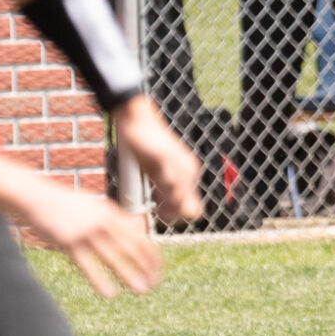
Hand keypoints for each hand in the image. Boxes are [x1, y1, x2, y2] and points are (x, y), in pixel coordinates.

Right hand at [19, 186, 163, 298]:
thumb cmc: (66, 204)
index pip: (139, 236)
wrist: (36, 196)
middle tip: (154, 285)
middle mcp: (103, 220)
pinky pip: (88, 264)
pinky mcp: (69, 241)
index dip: (151, 255)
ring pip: (114, 256)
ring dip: (129, 275)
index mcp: (111, 212)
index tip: (158, 271)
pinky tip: (109, 294)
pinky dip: (100, 280)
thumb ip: (112, 218)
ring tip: (141, 291)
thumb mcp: (94, 206)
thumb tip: (133, 229)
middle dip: (145, 267)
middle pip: (131, 247)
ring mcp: (86, 230)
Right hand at [112, 99, 202, 224]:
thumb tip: (162, 208)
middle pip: (192, 211)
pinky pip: (171, 184)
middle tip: (157, 211)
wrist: (138, 118)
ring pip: (183, 201)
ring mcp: (180, 166)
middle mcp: (189, 171)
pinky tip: (152, 196)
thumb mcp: (156, 170)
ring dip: (167, 209)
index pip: (195, 209)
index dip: (180, 216)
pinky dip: (161, 195)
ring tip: (155, 206)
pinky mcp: (167, 159)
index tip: (162, 213)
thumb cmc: (145, 144)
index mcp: (189, 174)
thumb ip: (163, 187)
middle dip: (174, 216)